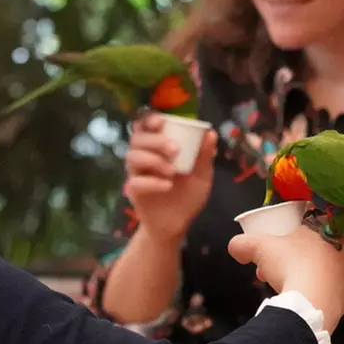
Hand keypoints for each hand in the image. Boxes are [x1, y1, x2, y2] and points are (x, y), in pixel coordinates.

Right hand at [122, 114, 215, 243]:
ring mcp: (137, 174)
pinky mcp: (134, 191)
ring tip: (172, 171)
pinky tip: (166, 185)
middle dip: (155, 140)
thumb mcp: (202, 176)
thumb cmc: (188, 196)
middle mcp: (144, 156)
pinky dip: (151, 182)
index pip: (146, 126)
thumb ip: (204, 156)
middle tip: (174, 149)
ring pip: (132, 157)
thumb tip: (210, 133)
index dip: (149, 119)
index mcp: (158, 147)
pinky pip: (135, 182)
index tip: (161, 121)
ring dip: (153, 160)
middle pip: (137, 138)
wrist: (177, 224)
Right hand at [227, 225, 343, 324]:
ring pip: (318, 271)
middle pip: (312, 250)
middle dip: (289, 257)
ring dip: (298, 275)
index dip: (289, 234)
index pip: (310, 225)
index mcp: (332, 230)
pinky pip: (324, 291)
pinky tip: (295, 297)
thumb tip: (235, 247)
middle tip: (271, 265)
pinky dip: (308, 292)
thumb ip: (243, 243)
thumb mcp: (258, 246)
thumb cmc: (292, 265)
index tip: (275, 243)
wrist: (312, 304)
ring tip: (278, 283)